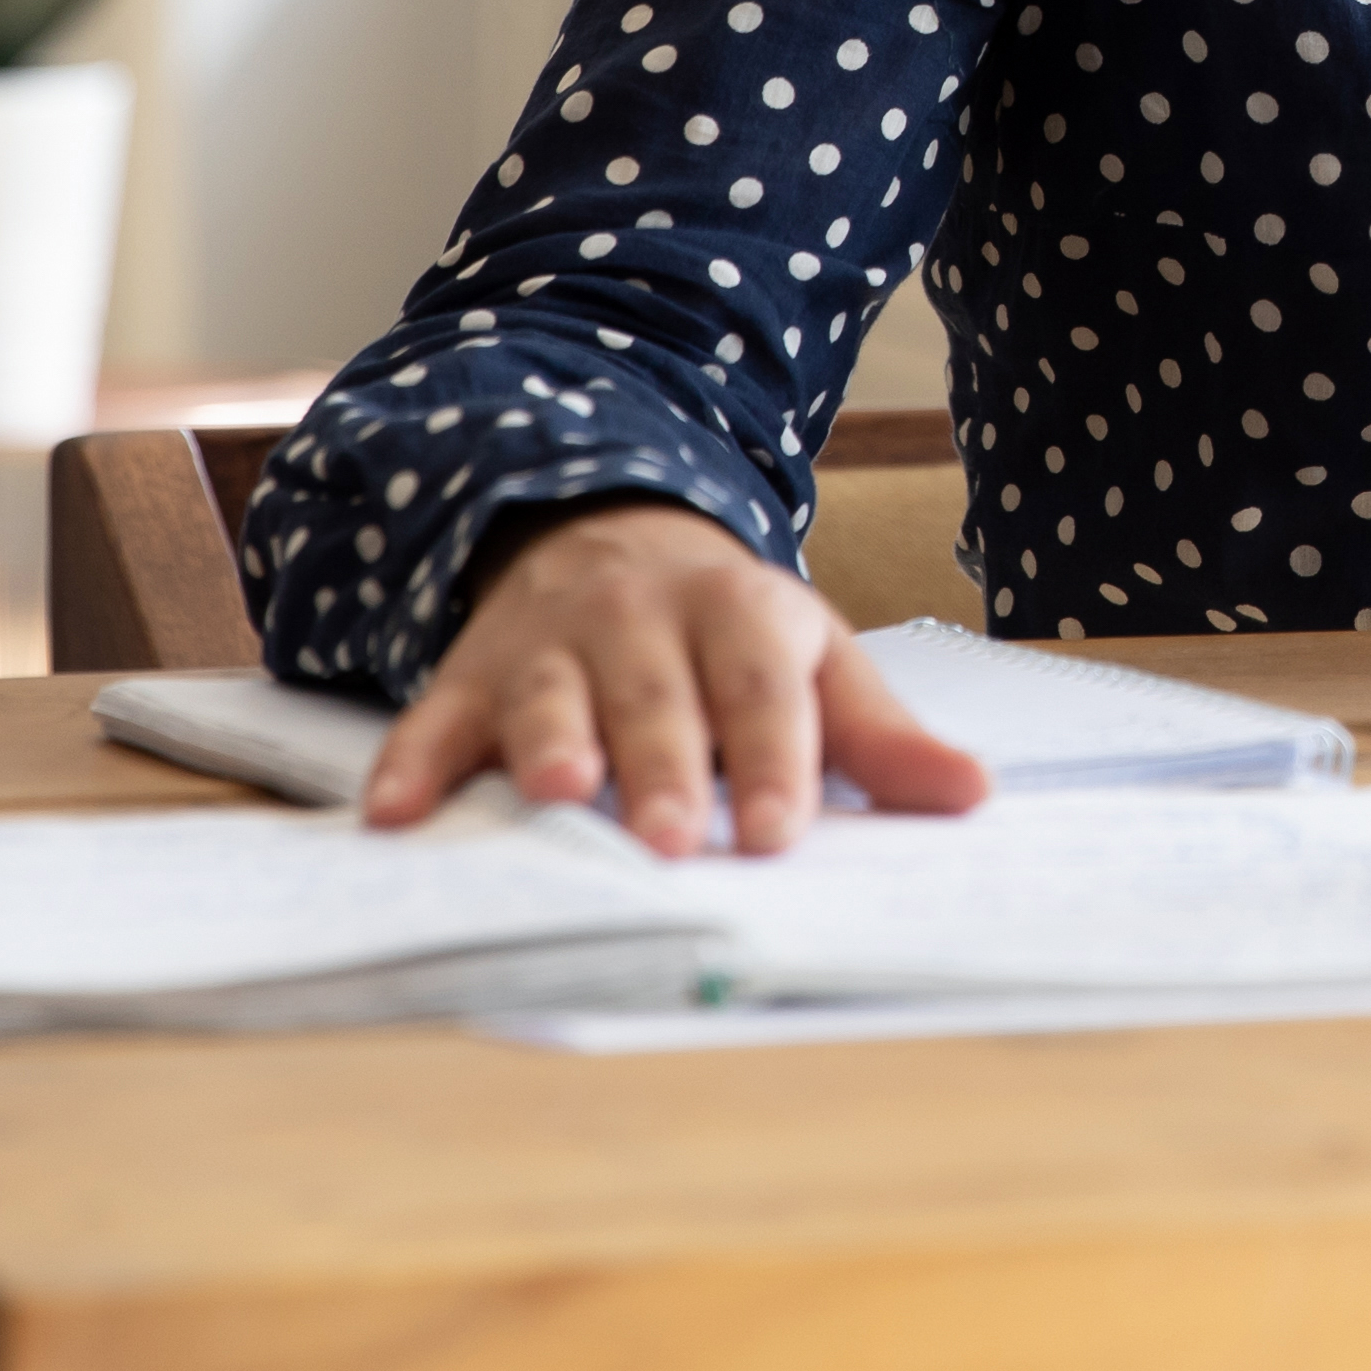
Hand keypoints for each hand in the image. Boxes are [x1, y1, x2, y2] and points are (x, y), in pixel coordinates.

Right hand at [359, 499, 987, 851]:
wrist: (607, 531)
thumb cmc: (728, 631)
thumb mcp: (816, 659)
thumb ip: (880, 736)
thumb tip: (972, 796)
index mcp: (741, 612)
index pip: (764, 685)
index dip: (774, 755)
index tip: (780, 828)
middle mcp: (642, 616)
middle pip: (657, 693)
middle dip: (663, 764)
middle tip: (672, 839)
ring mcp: (551, 640)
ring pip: (550, 690)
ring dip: (550, 742)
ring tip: (559, 796)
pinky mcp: (474, 668)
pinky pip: (438, 712)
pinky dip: (413, 760)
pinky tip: (397, 814)